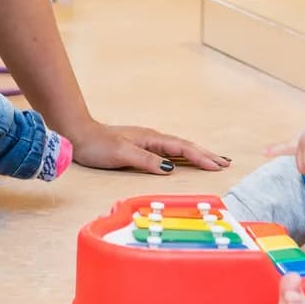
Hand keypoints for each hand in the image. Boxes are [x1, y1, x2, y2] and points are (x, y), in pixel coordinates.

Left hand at [66, 119, 230, 173]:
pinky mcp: (141, 147)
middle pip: (185, 146)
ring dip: (197, 154)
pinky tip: (184, 160)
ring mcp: (147, 142)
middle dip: (205, 154)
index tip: (218, 165)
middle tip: (225, 163)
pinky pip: (169, 152)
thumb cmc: (98, 145)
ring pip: (178, 148)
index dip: (201, 157)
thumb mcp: (122, 154)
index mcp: (151, 138)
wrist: (78, 135)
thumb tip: (170, 168)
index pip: (182, 148)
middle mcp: (152, 138)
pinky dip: (182, 156)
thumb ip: (146, 160)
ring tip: (213, 160)